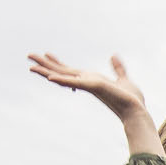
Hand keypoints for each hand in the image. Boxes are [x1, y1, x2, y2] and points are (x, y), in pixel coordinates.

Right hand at [27, 52, 147, 119]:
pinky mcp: (93, 87)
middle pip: (61, 72)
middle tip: (29, 55)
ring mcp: (87, 85)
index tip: (46, 54)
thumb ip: (118, 69)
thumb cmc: (130, 99)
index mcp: (91, 80)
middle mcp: (86, 82)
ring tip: (30, 66)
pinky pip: (74, 83)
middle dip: (45, 64)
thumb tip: (113, 56)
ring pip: (62, 77)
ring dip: (46, 71)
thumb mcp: (123, 79)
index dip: (58, 63)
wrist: (136, 110)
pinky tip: (49, 78)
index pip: (70, 70)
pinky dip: (62, 81)